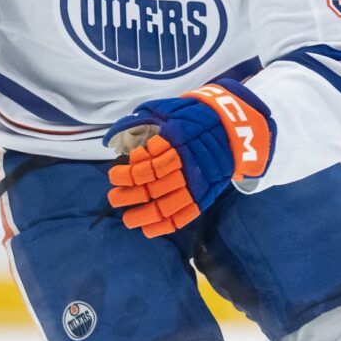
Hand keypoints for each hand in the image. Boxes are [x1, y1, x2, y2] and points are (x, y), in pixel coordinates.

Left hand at [105, 81, 272, 237]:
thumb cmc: (190, 119)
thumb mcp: (164, 110)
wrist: (230, 128)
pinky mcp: (205, 195)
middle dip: (130, 196)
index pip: (147, 166)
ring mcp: (197, 183)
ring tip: (128, 219)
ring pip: (167, 206)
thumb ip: (137, 123)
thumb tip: (110, 140)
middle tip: (114, 198)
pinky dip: (166, 226)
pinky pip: (185, 216)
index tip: (114, 176)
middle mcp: (187, 165)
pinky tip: (148, 230)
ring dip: (144, 216)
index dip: (127, 175)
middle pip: (153, 188)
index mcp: (175, 143)